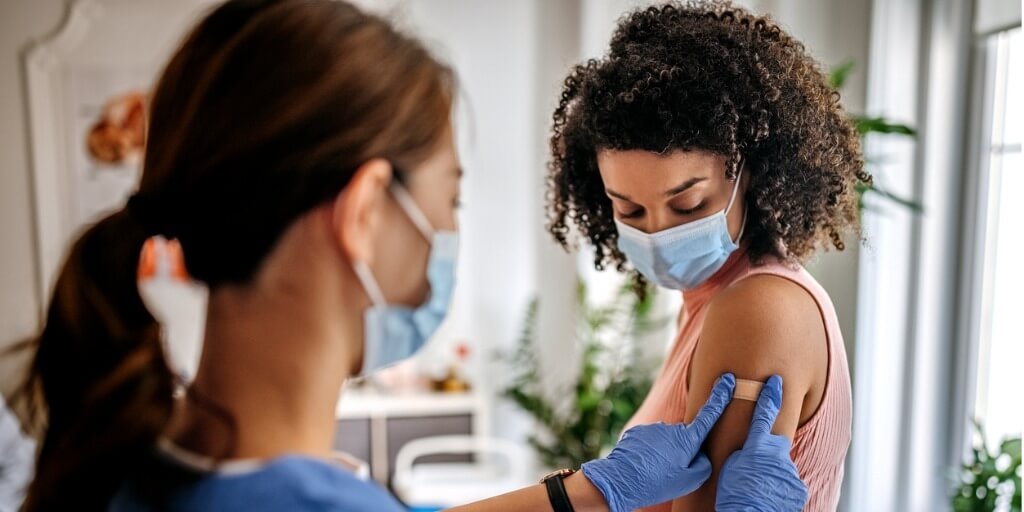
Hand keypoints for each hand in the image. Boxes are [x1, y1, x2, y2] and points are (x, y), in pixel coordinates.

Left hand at [580, 373, 735, 511]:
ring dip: (664, 453)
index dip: (720, 396)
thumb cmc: (657, 482)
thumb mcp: (689, 481)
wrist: (621, 480)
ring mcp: (654, 428)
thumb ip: (704, 465)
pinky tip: (643, 465)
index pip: (709, 414)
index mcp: (688, 439)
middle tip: (672, 471)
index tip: (727, 379)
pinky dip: (650, 452)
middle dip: (682, 450)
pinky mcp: (638, 431)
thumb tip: (702, 454)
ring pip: (666, 440)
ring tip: (654, 471)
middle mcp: (671, 428)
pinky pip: (650, 441)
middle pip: (685, 437)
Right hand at [716, 375, 808, 511]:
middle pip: (777, 442)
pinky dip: (779, 486)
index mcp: (758, 446)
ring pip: (781, 465)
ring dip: (771, 472)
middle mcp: (778, 455)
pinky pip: (788, 481)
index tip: (775, 382)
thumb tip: (751, 452)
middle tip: (757, 462)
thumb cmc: (735, 494)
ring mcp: (790, 471)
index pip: (764, 414)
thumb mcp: (731, 468)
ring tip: (758, 487)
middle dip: (769, 446)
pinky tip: (768, 495)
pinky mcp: (798, 487)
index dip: (769, 396)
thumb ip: (744, 452)